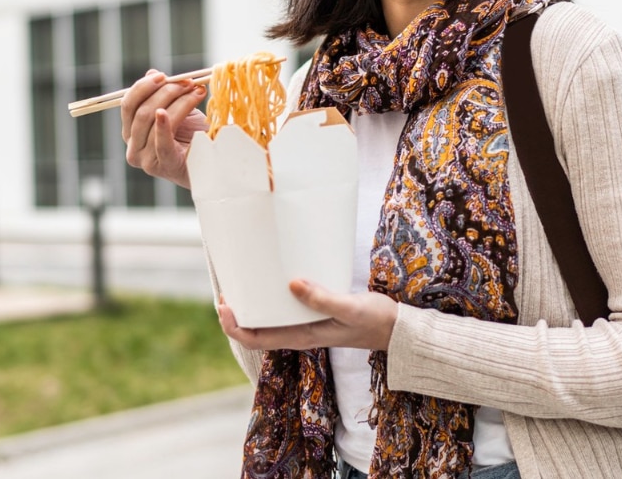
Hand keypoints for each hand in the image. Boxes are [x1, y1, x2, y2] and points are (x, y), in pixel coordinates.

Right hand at [120, 70, 209, 189]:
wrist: (212, 164)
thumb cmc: (193, 137)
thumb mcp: (177, 111)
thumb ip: (162, 94)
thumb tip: (151, 73)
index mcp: (131, 132)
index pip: (128, 104)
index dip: (143, 87)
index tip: (164, 76)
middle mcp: (133, 147)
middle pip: (141, 111)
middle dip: (166, 92)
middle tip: (188, 82)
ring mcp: (145, 159)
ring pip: (153, 120)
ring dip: (179, 101)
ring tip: (197, 92)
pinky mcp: (164, 166)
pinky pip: (160, 142)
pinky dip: (162, 126)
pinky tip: (164, 113)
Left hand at [218, 280, 398, 350]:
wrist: (397, 329)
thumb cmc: (375, 320)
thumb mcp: (349, 308)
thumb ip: (322, 298)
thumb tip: (291, 284)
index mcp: (302, 337)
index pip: (256, 339)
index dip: (234, 327)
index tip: (223, 306)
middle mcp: (299, 334)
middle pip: (256, 331)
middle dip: (236, 314)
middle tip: (225, 290)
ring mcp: (306, 325)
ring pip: (268, 321)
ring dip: (251, 306)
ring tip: (240, 283)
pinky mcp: (315, 315)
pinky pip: (283, 311)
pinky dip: (270, 299)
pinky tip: (272, 281)